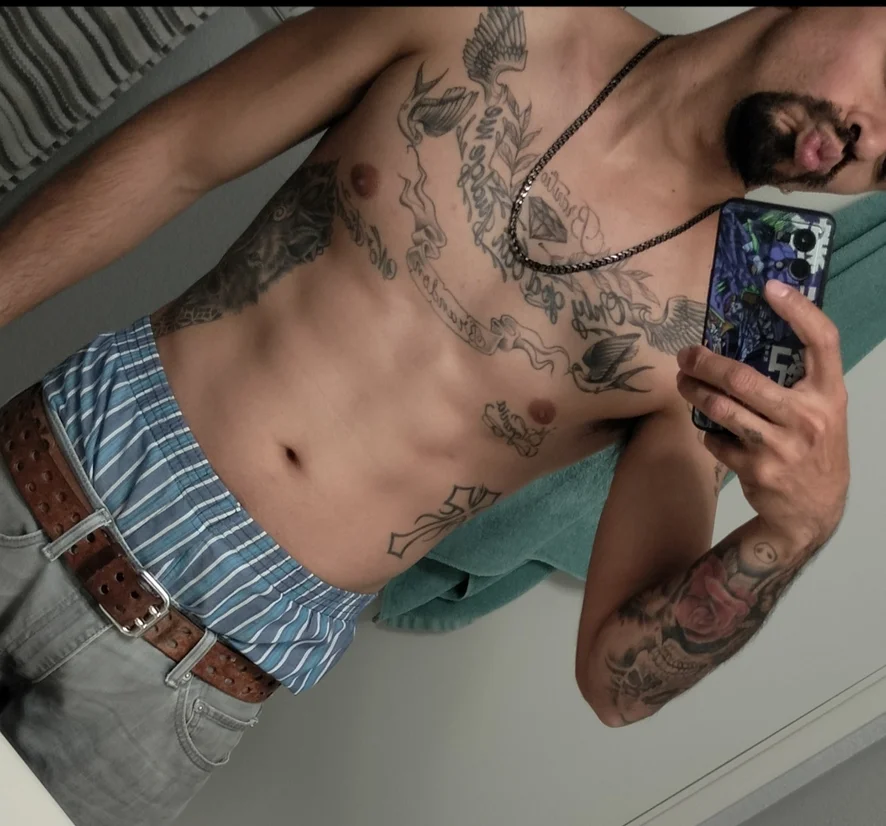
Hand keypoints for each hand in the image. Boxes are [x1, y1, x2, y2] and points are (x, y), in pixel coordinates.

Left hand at [676, 280, 848, 553]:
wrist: (812, 512)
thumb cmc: (814, 448)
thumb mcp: (821, 412)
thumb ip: (797, 382)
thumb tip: (751, 336)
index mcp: (829, 396)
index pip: (822, 342)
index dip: (799, 311)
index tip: (770, 287)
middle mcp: (808, 419)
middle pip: (744, 378)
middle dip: (705, 363)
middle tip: (685, 354)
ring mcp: (781, 447)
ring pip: (721, 408)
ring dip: (693, 392)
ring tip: (683, 381)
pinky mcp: (755, 469)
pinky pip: (716, 439)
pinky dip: (707, 431)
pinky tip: (708, 427)